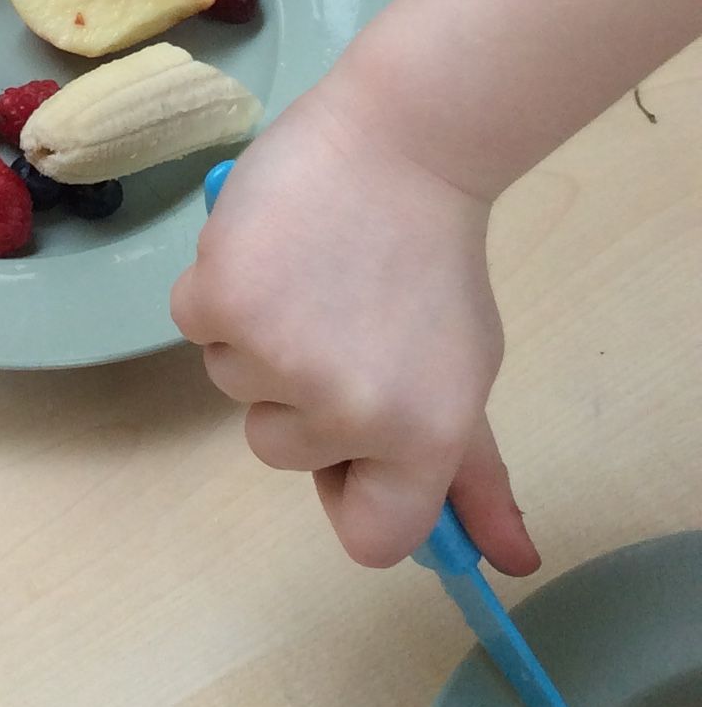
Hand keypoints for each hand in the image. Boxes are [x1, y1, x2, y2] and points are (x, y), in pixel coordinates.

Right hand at [170, 85, 537, 573]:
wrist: (401, 140)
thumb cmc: (435, 257)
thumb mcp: (466, 371)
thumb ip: (472, 472)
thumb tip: (512, 566)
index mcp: (423, 440)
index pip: (371, 539)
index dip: (349, 486)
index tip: (349, 439)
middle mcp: (350, 413)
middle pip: (279, 449)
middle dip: (294, 392)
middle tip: (335, 316)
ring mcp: (277, 357)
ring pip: (232, 384)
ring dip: (254, 335)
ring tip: (304, 270)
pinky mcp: (220, 301)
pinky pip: (194, 324)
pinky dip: (216, 287)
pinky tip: (265, 244)